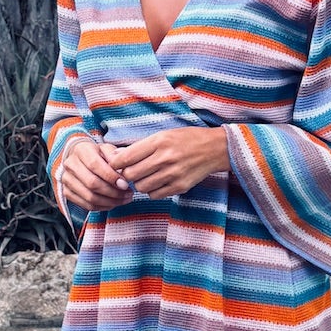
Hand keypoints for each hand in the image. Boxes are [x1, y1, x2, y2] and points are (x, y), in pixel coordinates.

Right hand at [60, 136, 129, 212]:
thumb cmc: (98, 154)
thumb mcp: (108, 150)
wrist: (81, 159)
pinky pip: (86, 205)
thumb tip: (122, 171)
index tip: (125, 184)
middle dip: (113, 192)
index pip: (94, 165)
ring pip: (90, 197)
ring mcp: (67, 180)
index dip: (111, 177)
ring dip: (110, 202)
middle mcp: (70, 165)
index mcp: (81, 150)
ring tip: (124, 200)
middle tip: (128, 194)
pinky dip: (102, 207)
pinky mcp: (67, 192)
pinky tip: (113, 203)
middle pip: (92, 183)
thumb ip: (115, 157)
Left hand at [110, 125, 229, 198]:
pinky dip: (152, 191)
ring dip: (140, 183)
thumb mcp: (163, 135)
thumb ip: (141, 147)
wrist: (214, 149)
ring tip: (147, 176)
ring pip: (141, 187)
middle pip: (130, 175)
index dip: (116, 164)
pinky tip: (158, 182)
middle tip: (133, 171)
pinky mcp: (179, 187)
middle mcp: (164, 158)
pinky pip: (155, 195)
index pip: (125, 158)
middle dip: (128, 175)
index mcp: (158, 142)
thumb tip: (118, 158)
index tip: (117, 165)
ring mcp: (172, 174)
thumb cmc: (186, 139)